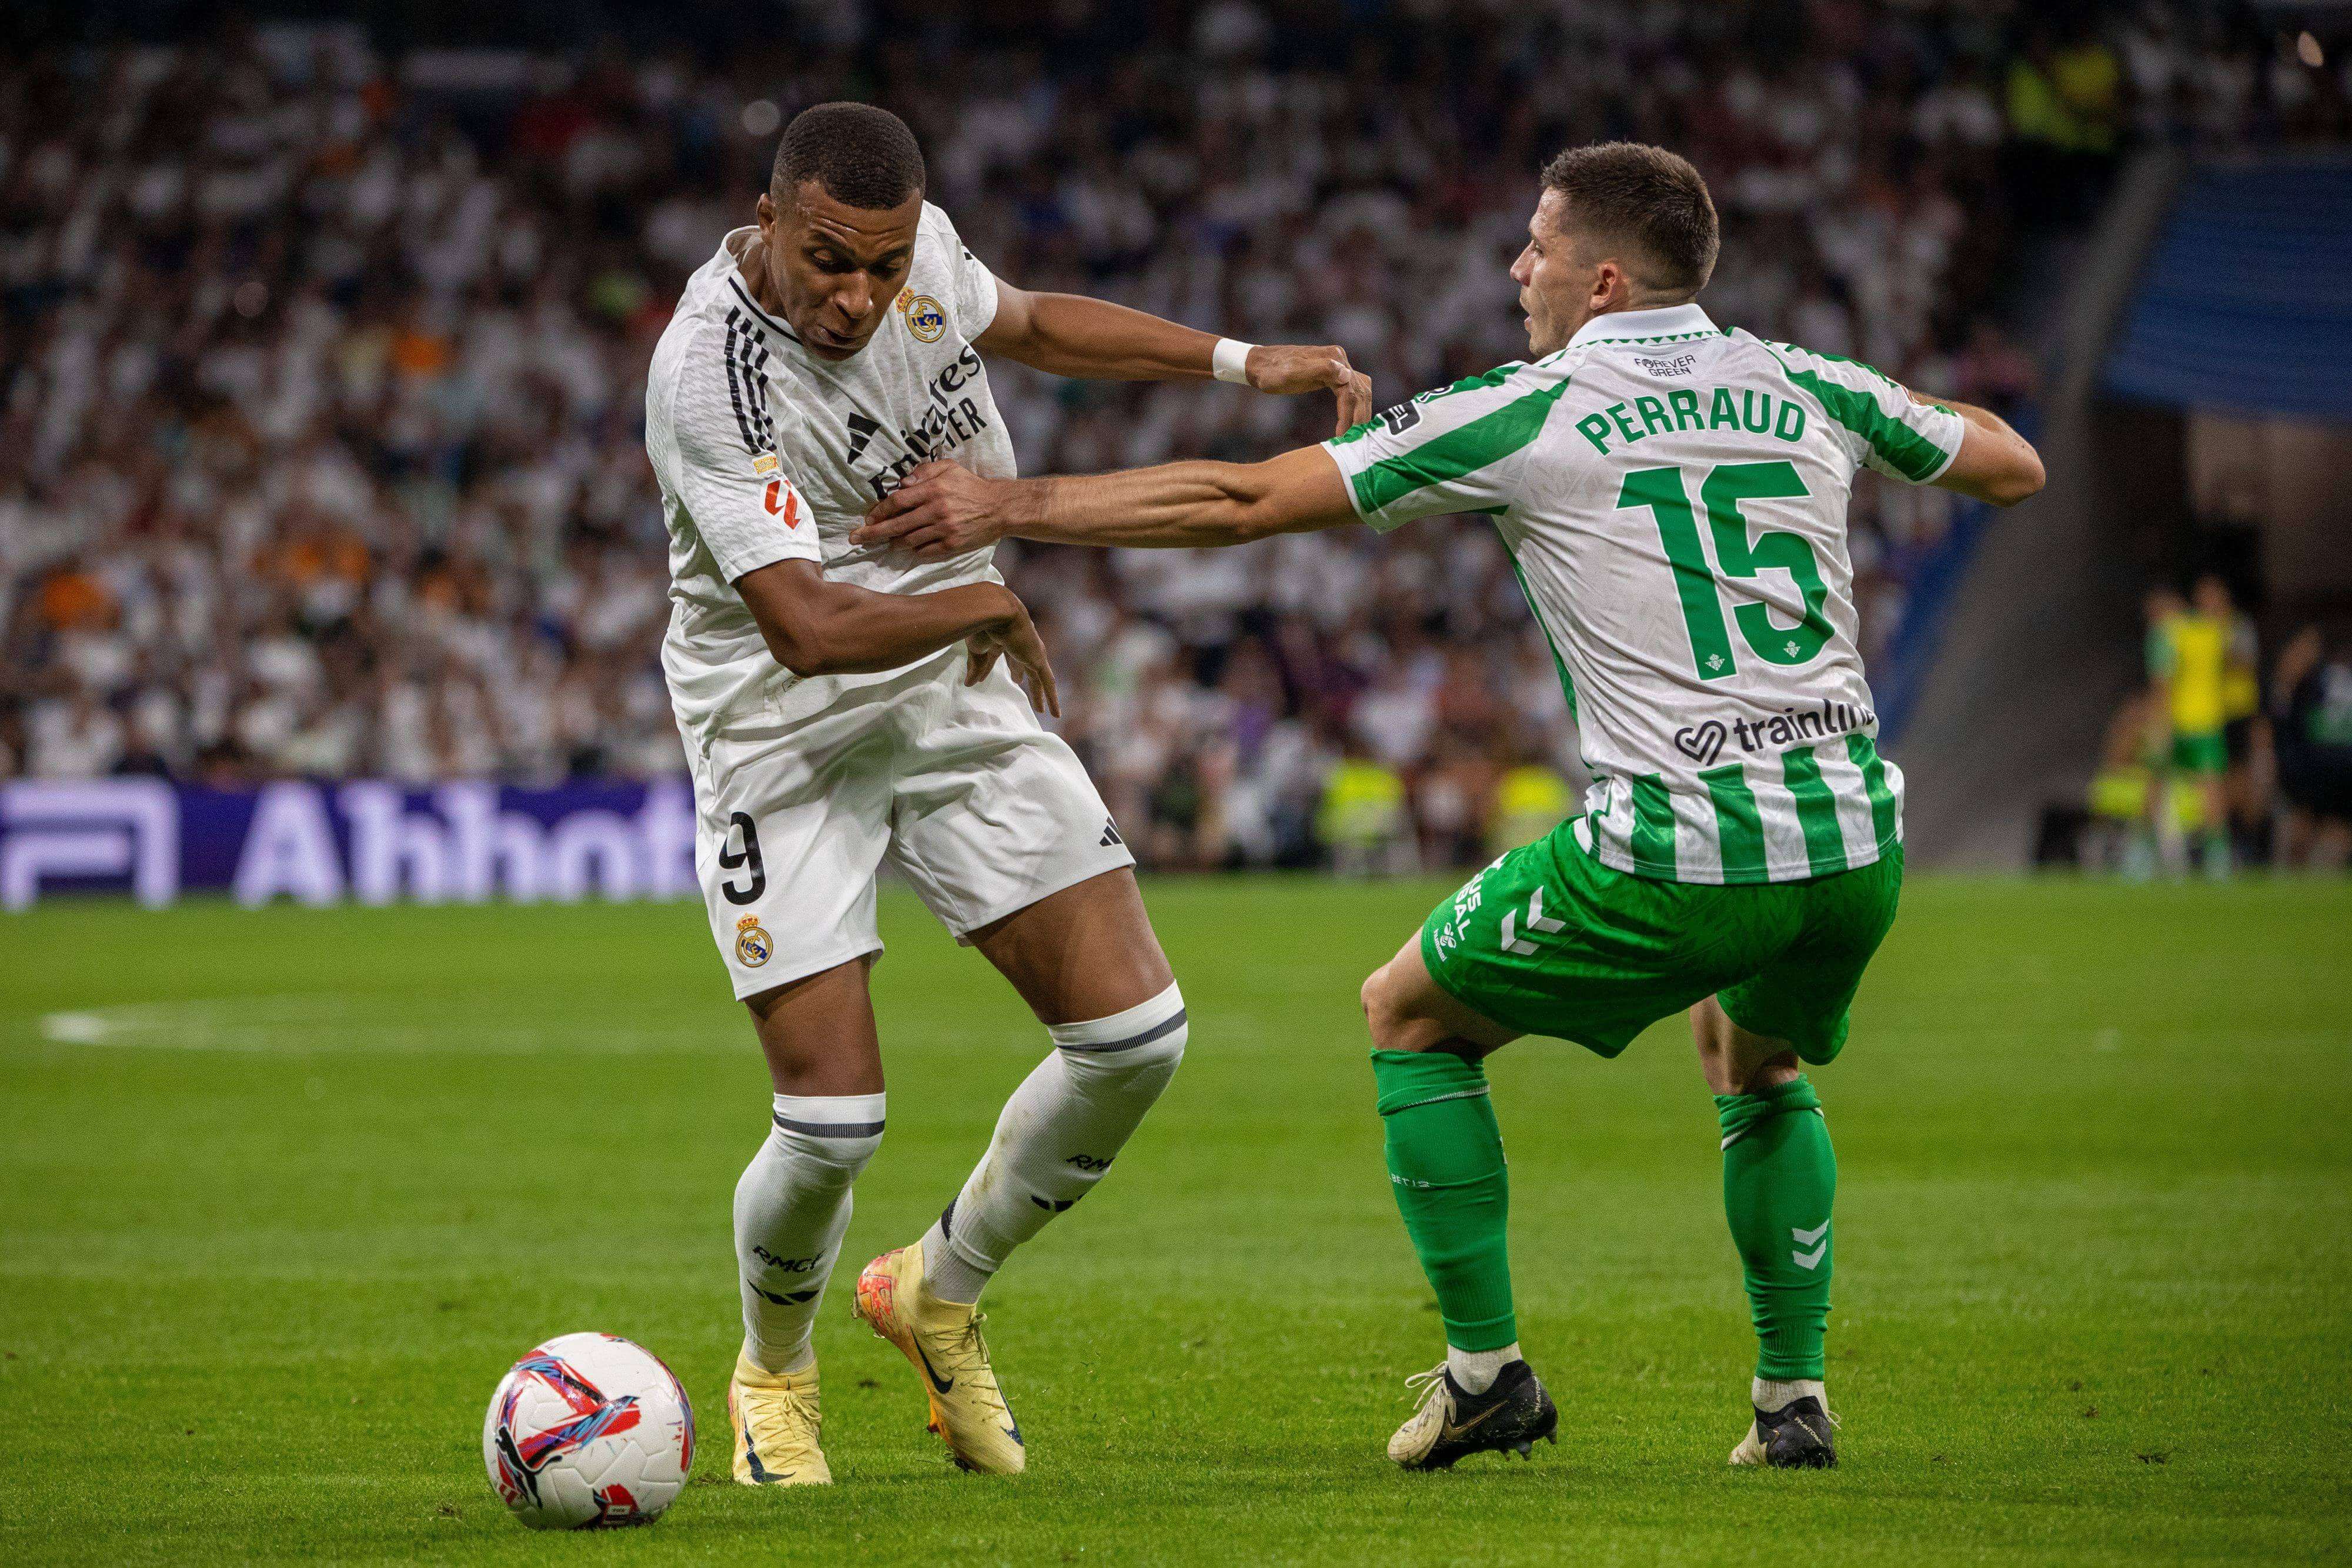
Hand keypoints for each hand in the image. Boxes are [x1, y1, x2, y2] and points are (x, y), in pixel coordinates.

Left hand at [853, 461, 1017, 558]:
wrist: (998, 508)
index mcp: (933, 490)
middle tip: (856, 539)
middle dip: (873, 533)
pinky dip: (913, 550)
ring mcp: (944, 530)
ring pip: (909, 540)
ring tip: (885, 542)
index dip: (879, 511)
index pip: (898, 502)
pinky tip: (908, 548)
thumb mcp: (949, 468)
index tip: (867, 518)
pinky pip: (925, 551)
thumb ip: (924, 472)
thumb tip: (901, 482)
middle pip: (897, 525)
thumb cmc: (970, 485)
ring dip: (893, 543)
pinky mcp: (952, 545)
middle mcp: (936, 511)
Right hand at [965, 597, 1059, 716]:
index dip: (988, 666)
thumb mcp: (976, 648)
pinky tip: (1054, 713)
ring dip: (1039, 694)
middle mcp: (1019, 642)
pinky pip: (1047, 682)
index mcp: (1001, 636)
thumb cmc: (982, 625)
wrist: (997, 611)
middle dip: (1020, 674)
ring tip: (1042, 710)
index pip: (996, 654)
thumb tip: (970, 684)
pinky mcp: (1038, 659)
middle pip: (1021, 663)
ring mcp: (1031, 651)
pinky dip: (1051, 698)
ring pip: (1038, 677)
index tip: (981, 676)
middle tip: (1018, 682)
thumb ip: (975, 666)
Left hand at [1245, 343, 1374, 436]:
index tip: (1342, 435)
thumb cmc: (1272, 372)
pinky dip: (1354, 405)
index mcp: (1333, 357)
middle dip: (1359, 416)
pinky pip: (1350, 390)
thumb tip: (1346, 375)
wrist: (1260, 365)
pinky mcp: (1331, 373)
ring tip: (1354, 434)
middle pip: (1360, 390)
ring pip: (1360, 390)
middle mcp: (1339, 359)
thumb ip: (1321, 370)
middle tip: (1354, 440)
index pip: (1350, 389)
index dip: (1348, 414)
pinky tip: (1351, 421)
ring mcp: (1336, 365)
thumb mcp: (1293, 372)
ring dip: (1360, 412)